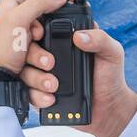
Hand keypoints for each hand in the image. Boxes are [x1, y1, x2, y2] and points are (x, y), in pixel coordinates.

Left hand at [0, 0, 71, 74]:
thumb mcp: (17, 20)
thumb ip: (39, 3)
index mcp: (13, 2)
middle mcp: (19, 18)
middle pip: (48, 19)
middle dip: (50, 35)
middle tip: (38, 40)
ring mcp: (25, 39)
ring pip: (48, 43)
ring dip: (46, 57)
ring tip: (42, 64)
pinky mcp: (29, 56)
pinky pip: (45, 59)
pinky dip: (43, 69)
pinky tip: (43, 76)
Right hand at [21, 23, 136, 136]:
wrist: (108, 108)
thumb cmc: (111, 76)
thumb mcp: (112, 52)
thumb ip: (100, 39)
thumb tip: (79, 36)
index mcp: (64, 39)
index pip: (41, 27)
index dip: (35, 28)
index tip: (40, 34)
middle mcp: (49, 54)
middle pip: (27, 49)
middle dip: (34, 55)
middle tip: (49, 64)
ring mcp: (42, 74)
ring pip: (24, 71)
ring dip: (35, 78)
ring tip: (53, 86)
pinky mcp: (40, 93)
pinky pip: (29, 92)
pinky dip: (37, 96)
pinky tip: (50, 99)